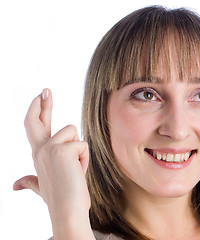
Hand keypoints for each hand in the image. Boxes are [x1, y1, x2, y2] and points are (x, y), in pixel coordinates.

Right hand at [13, 89, 90, 227]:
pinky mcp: (62, 149)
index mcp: (38, 155)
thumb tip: (15, 185)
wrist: (67, 209)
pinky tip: (78, 171)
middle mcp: (40, 150)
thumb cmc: (60, 197)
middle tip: (46, 90)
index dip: (37, 111)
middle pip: (38, 120)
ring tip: (75, 169)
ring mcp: (49, 148)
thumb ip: (30, 181)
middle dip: (43, 104)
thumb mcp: (42, 187)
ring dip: (80, 151)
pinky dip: (85, 158)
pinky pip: (83, 145)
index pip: (34, 127)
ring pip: (74, 133)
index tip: (40, 97)